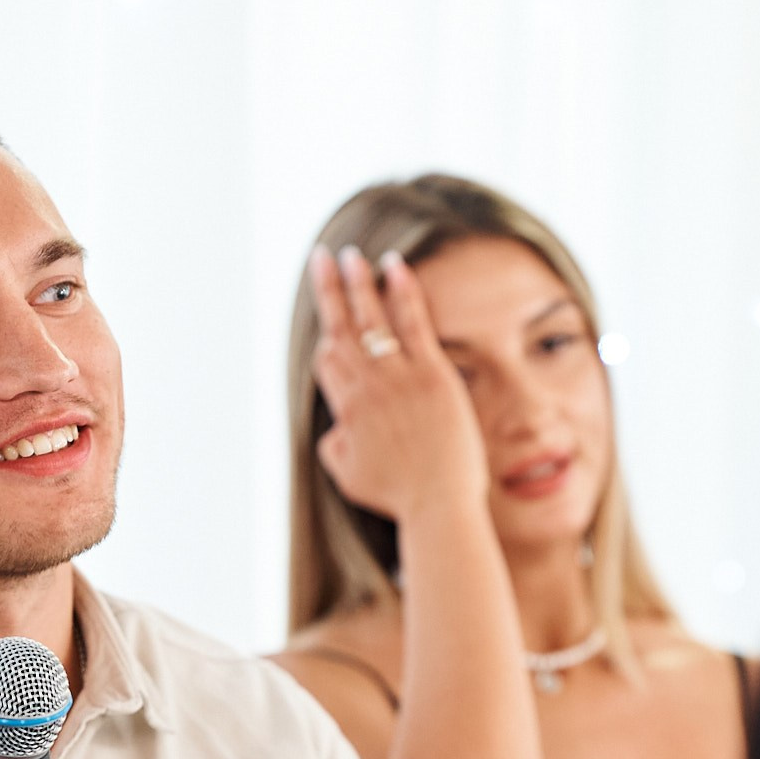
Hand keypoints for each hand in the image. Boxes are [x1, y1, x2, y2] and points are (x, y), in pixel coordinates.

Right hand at [308, 244, 489, 525]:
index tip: (327, 312)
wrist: (437, 504)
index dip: (327, 334)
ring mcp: (400, 378)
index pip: (329, 359)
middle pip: (342, 328)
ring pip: (373, 319)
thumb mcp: (349, 475)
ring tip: (350, 254)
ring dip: (359, 282)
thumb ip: (336, 444)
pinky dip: (403, 291)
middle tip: (322, 258)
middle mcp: (368, 388)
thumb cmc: (397, 496)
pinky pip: (414, 322)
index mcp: (346, 410)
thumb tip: (337, 425)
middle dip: (330, 290)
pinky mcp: (432, 374)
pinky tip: (395, 264)